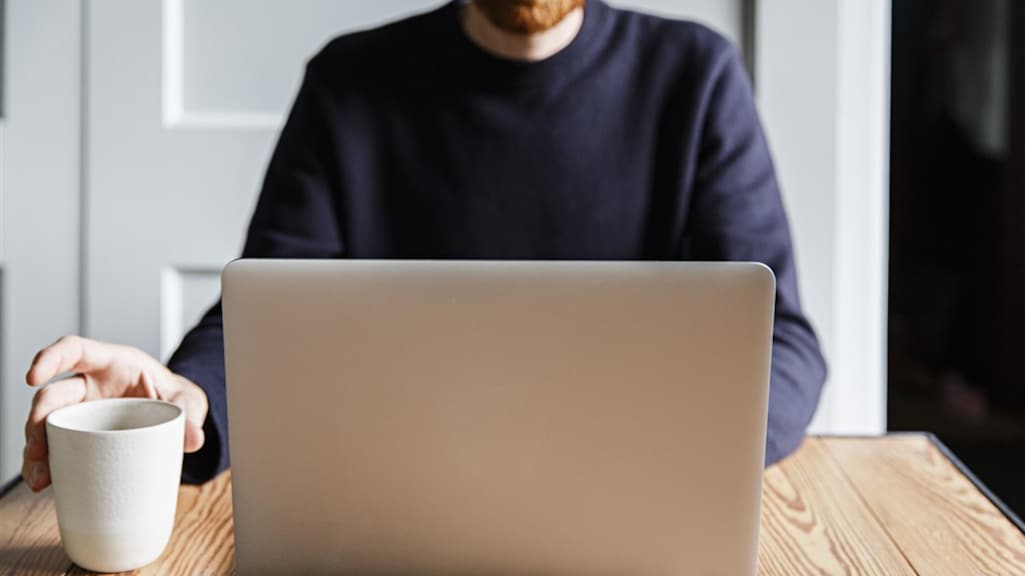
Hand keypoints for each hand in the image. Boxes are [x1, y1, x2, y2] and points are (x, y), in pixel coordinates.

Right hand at [23, 335, 207, 491]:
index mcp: (114, 363)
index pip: (75, 349)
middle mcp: (90, 385)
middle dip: (37, 420)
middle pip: (53, 395)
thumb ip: (190, 414)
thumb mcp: (188, 401)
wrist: (176, 416)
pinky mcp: (81, 434)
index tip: (33, 376)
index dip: (51, 358)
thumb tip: (194, 440)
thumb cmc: (175, 397)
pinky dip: (48, 464)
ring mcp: (82, 410)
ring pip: (47, 424)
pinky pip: (56, 446)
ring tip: (39, 476)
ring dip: (37, 449)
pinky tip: (45, 482)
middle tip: (38, 448)